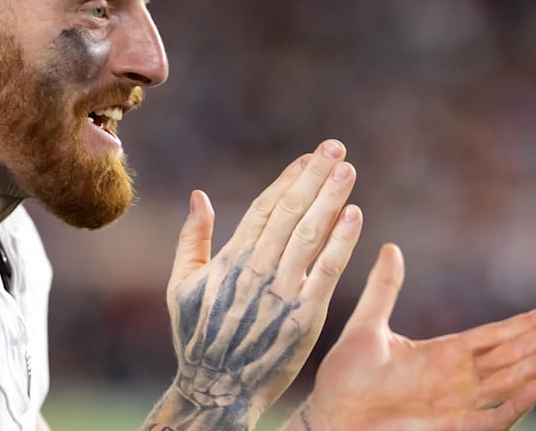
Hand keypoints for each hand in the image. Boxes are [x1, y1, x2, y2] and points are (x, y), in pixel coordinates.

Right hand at [145, 140, 363, 428]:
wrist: (216, 388)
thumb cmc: (196, 336)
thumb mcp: (182, 284)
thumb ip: (192, 238)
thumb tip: (199, 195)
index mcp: (229, 259)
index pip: (265, 208)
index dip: (288, 179)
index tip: (308, 157)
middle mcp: (257, 270)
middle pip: (290, 212)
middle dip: (314, 177)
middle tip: (335, 148)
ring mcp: (281, 292)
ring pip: (310, 234)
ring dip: (330, 199)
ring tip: (347, 170)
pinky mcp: (304, 316)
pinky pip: (327, 272)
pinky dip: (341, 243)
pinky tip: (354, 216)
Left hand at [295, 244, 535, 430]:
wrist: (329, 418)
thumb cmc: (344, 378)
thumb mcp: (366, 326)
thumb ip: (383, 290)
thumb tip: (391, 248)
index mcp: (443, 354)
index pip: (496, 336)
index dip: (527, 323)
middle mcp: (457, 379)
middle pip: (512, 356)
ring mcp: (455, 405)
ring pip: (509, 383)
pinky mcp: (447, 428)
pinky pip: (489, 419)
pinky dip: (513, 405)